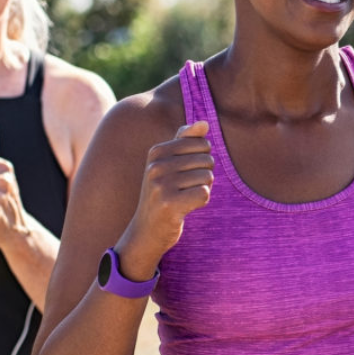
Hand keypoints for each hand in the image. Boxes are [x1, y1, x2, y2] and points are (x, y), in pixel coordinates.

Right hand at [115, 121, 214, 276]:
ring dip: (202, 189)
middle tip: (184, 189)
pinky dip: (201, 202)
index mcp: (156, 151)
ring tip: (184, 198)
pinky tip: (185, 208)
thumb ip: (186, 141)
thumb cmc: (162, 194)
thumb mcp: (169, 164)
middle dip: (204, 176)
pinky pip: (204, 194)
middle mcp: (156, 165)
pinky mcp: (170, 204)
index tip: (184, 173)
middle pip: (207, 160)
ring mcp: (161, 185)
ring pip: (207, 177)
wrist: (146, 231)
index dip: (202, 160)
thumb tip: (204, 123)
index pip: (202, 143)